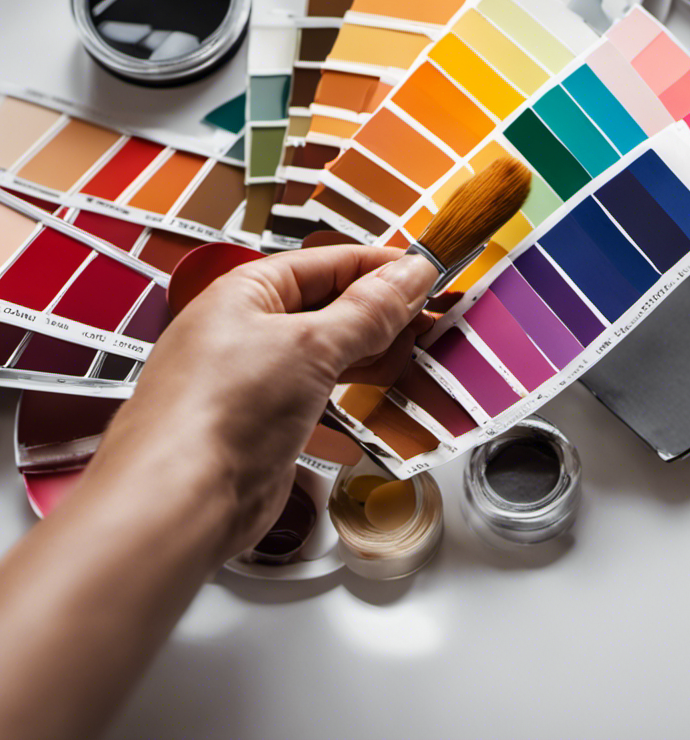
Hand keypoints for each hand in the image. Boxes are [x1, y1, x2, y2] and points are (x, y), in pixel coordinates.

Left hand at [90, 245, 437, 563]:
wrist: (177, 504)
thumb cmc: (219, 413)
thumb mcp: (310, 345)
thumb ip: (368, 311)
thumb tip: (410, 275)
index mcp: (246, 293)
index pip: (328, 263)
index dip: (381, 267)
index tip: (428, 276)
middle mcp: (246, 331)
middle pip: (330, 307)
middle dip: (382, 314)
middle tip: (433, 321)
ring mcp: (254, 379)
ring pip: (328, 354)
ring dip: (372, 356)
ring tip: (417, 357)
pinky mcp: (264, 424)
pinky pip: (319, 396)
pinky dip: (353, 395)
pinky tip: (381, 400)